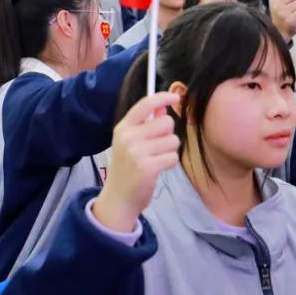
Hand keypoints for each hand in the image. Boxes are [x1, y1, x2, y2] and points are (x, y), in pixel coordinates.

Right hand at [91, 91, 180, 232]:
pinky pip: (173, 157)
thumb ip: (146, 123)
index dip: (163, 97)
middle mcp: (129, 137)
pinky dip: (169, 163)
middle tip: (157, 146)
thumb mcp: (130, 141)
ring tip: (157, 159)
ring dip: (170, 150)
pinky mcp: (148, 168)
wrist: (119, 197)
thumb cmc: (127, 166)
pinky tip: (158, 168)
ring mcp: (137, 153)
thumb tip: (164, 106)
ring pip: (173, 140)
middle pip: (166, 122)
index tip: (175, 96)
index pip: (145, 104)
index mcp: (123, 128)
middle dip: (168, 133)